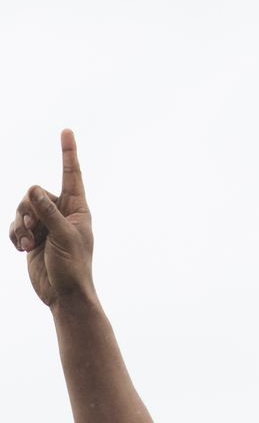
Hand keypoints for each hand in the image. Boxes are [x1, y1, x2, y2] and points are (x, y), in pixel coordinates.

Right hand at [8, 129, 93, 306]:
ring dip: (20, 224)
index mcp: (78, 208)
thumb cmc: (73, 266)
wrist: (63, 293)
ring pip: (22, 208)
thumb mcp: (62, 236)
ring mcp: (46, 224)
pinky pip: (14, 225)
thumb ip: (48, 212)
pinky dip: (14, 234)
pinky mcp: (32, 236)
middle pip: (36, 193)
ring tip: (28, 242)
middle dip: (28, 209)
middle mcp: (62, 212)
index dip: (68, 153)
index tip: (67, 131)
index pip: (72, 175)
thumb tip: (34, 188)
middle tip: (34, 229)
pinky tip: (21, 248)